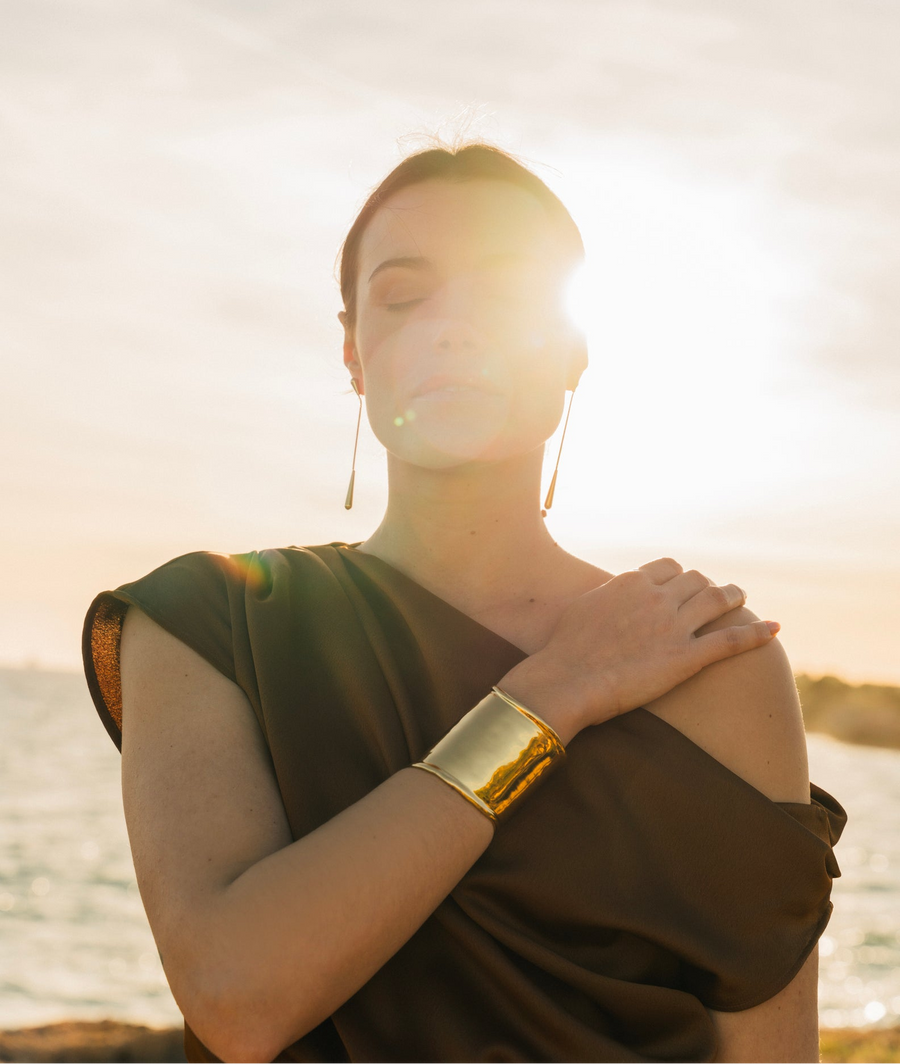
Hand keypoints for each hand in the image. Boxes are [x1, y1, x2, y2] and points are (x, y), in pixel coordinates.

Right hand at [498, 557, 777, 737]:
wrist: (565, 680)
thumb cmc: (564, 649)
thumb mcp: (583, 608)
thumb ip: (606, 597)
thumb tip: (610, 597)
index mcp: (632, 582)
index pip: (669, 567)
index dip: (681, 576)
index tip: (685, 584)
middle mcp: (657, 598)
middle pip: (696, 580)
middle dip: (709, 585)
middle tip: (717, 594)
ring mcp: (673, 626)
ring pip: (717, 601)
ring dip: (734, 597)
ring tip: (742, 599)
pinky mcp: (686, 658)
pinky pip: (731, 641)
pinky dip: (757, 634)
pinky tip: (775, 630)